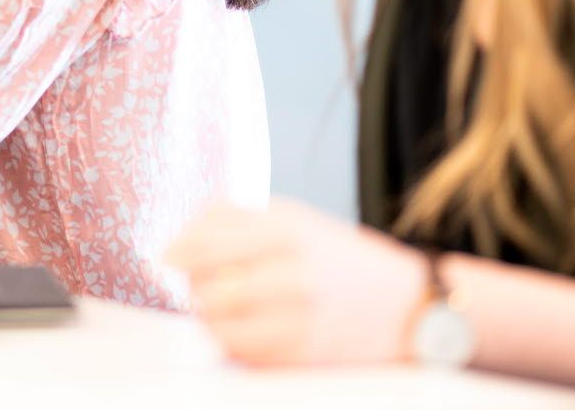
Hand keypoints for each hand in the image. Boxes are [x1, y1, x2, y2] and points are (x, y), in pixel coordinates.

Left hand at [164, 199, 425, 367]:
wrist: (408, 306)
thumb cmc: (339, 257)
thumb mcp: (294, 219)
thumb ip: (234, 221)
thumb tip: (174, 245)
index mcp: (290, 229)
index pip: (209, 243)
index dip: (178, 253)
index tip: (166, 258)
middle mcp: (295, 273)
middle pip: (209, 287)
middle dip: (194, 288)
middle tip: (197, 285)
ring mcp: (301, 319)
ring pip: (220, 326)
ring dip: (209, 318)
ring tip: (220, 308)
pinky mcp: (305, 356)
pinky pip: (243, 354)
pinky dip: (232, 342)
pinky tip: (244, 329)